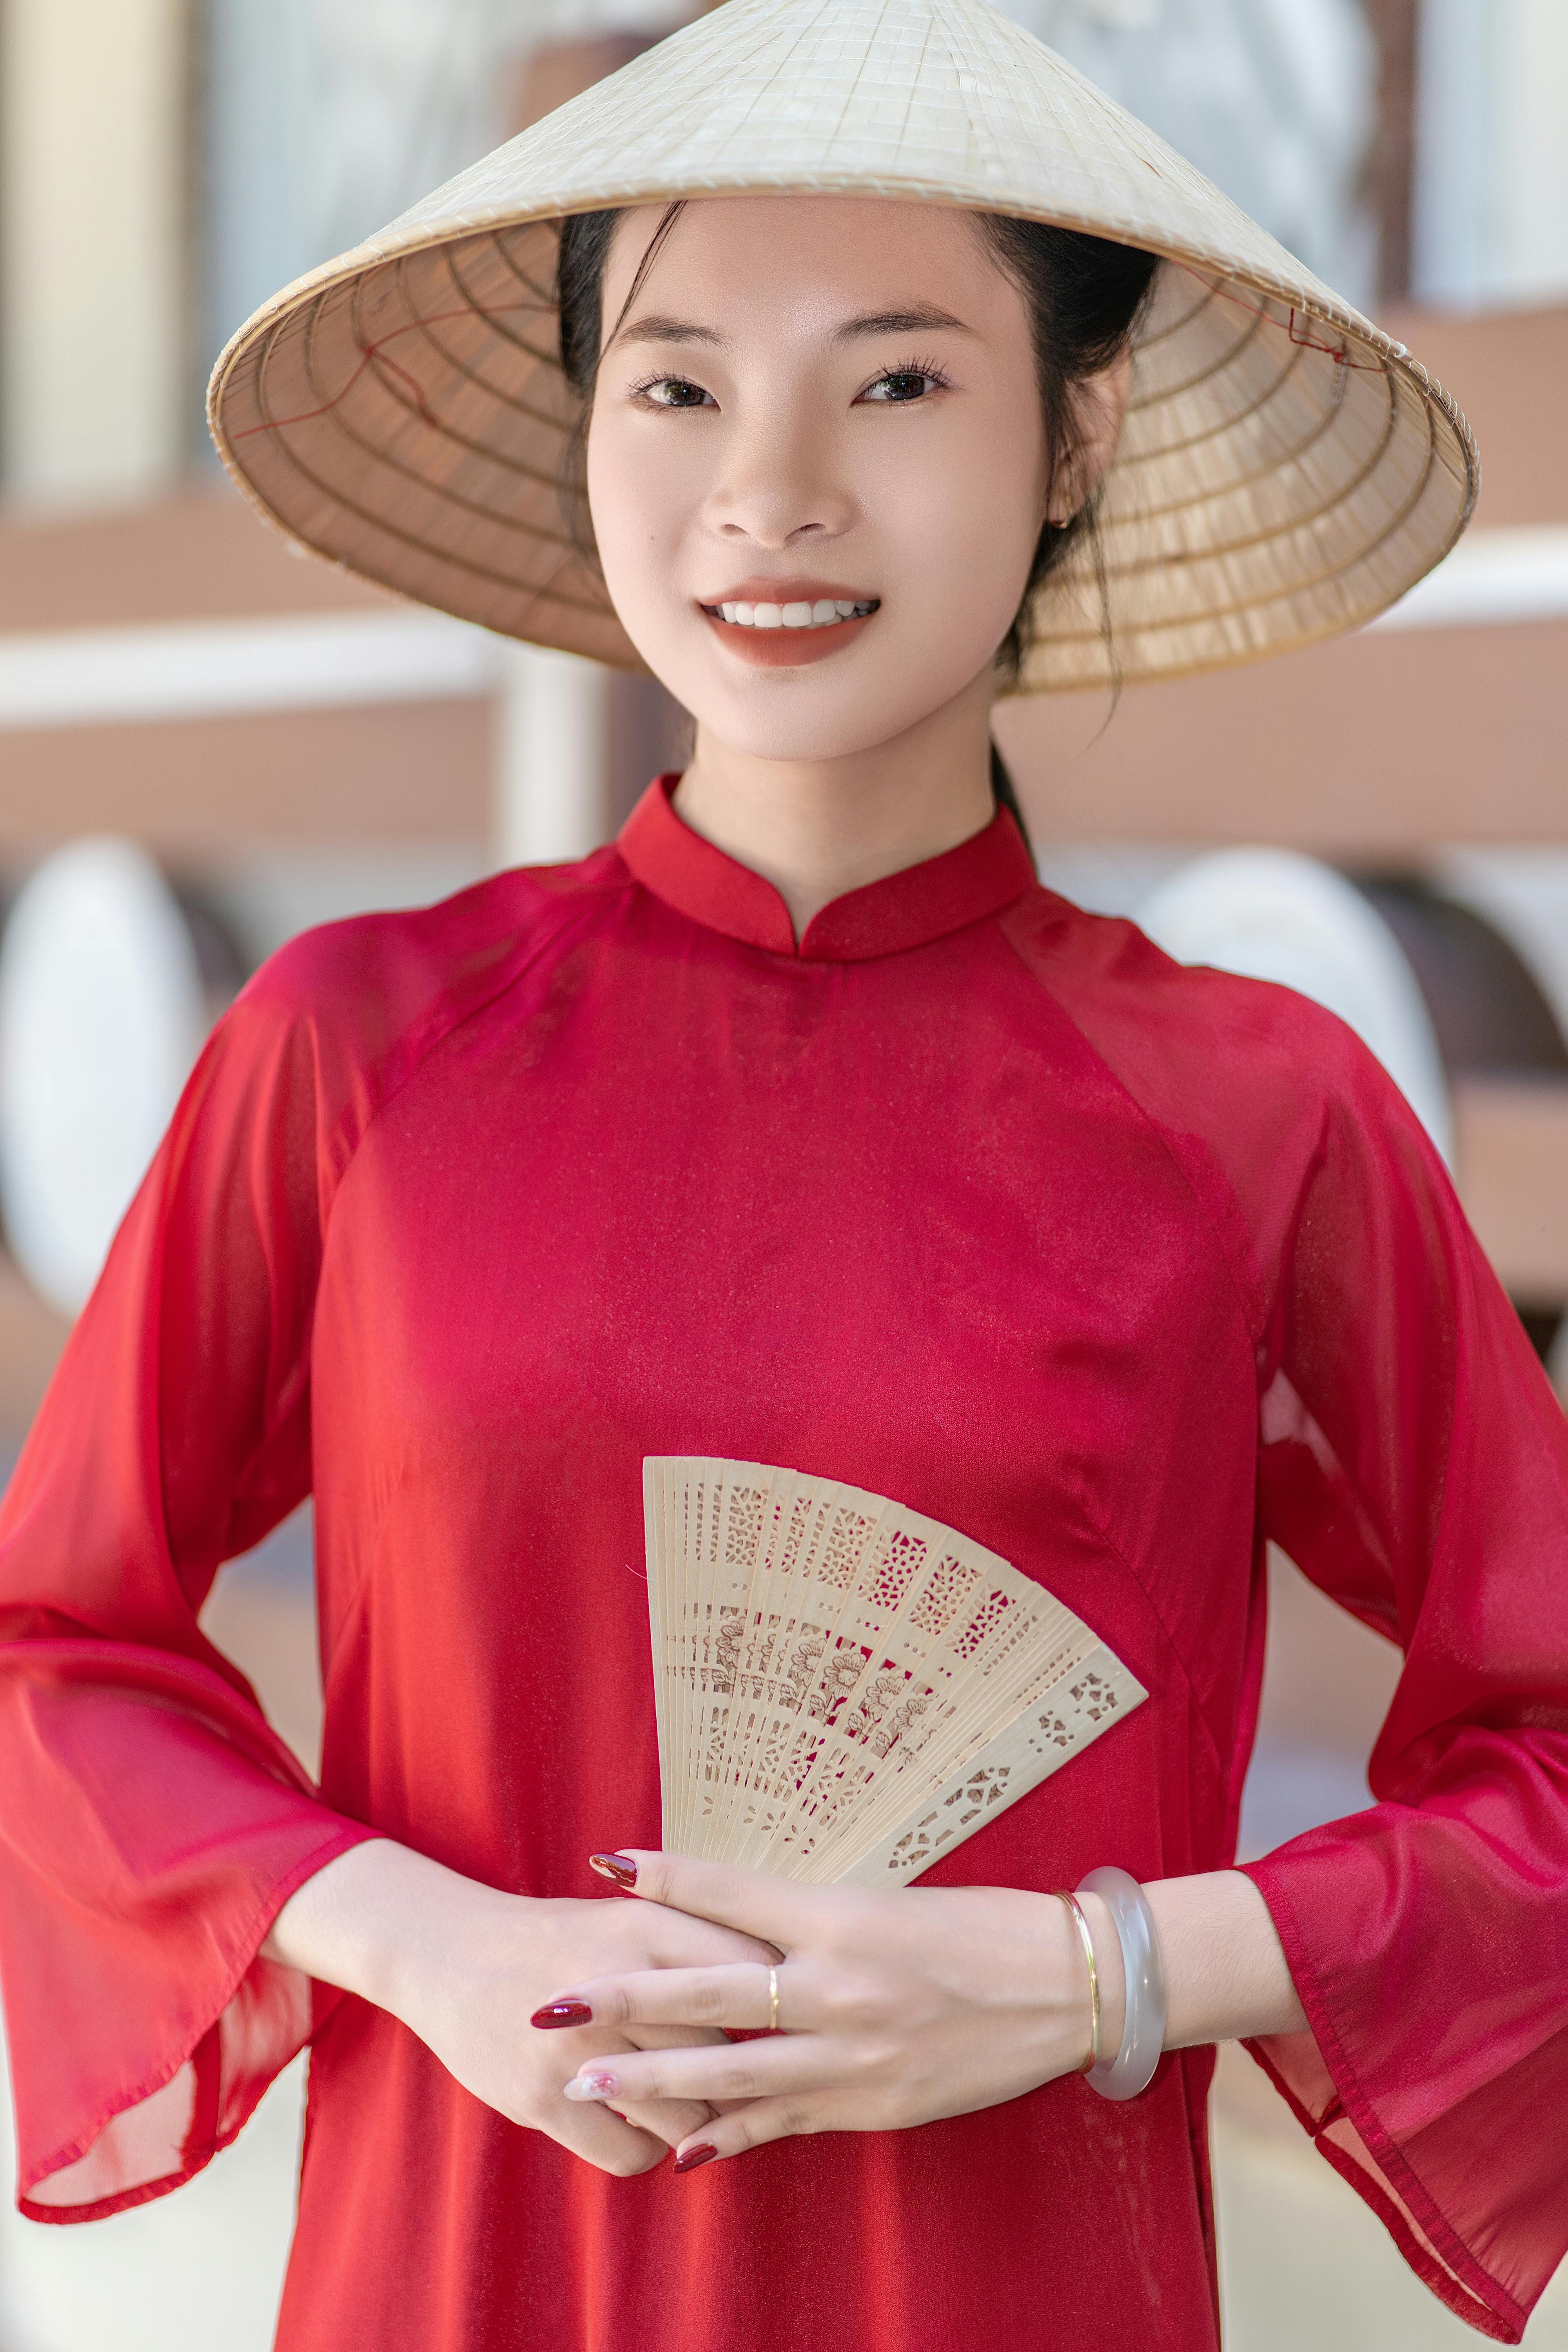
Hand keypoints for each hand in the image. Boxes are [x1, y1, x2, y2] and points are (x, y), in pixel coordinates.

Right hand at [262, 1840, 777, 2175]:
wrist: (448, 1952)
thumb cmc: (563, 1936)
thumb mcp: (632, 1912)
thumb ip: (703, 1936)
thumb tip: (787, 1975)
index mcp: (646, 1923)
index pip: (753, 1966)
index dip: (786, 1998)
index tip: (802, 2017)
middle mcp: (617, 1981)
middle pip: (730, 2049)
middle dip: (756, 2070)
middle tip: (763, 2078)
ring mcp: (579, 2047)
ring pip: (688, 2113)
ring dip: (704, 2120)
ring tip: (701, 2108)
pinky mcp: (544, 2099)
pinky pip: (632, 2155)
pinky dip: (650, 2151)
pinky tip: (645, 2130)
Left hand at [530, 1851, 1104, 2169]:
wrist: (1062, 1986)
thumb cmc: (979, 1927)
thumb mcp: (888, 1904)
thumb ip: (812, 1921)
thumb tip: (740, 1921)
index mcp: (840, 1916)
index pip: (732, 1891)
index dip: (666, 1876)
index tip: (603, 1863)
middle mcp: (837, 1982)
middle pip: (709, 1987)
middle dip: (625, 1998)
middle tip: (554, 2003)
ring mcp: (852, 2051)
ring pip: (732, 2068)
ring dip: (653, 2078)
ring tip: (588, 2082)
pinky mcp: (872, 2103)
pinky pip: (784, 2122)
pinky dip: (729, 2134)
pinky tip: (680, 2150)